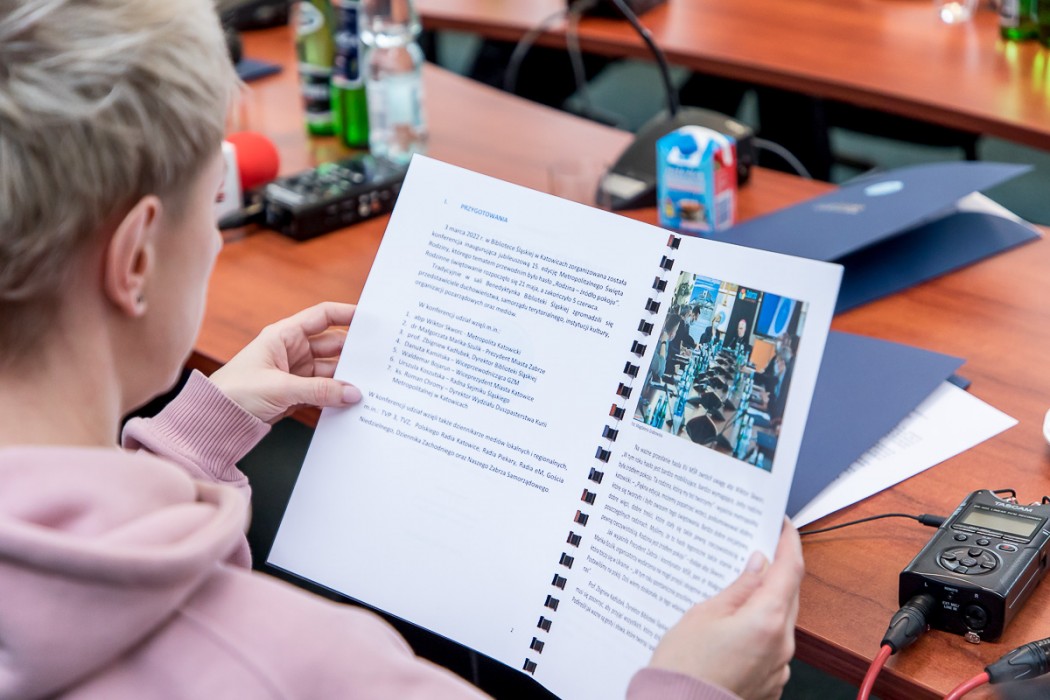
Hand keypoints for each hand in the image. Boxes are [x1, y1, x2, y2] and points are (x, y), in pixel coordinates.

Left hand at [209, 302, 362, 422]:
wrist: (212, 421)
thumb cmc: (234, 393)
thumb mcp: (280, 388)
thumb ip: (320, 390)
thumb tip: (353, 392)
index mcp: (284, 335)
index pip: (322, 316)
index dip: (347, 314)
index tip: (371, 318)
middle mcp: (291, 350)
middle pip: (332, 344)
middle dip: (353, 351)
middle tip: (379, 359)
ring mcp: (295, 372)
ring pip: (330, 370)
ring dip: (347, 377)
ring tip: (370, 384)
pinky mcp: (296, 394)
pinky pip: (324, 390)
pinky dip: (337, 395)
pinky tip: (352, 400)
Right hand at [648, 519, 803, 699]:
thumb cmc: (685, 668)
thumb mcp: (704, 614)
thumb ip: (738, 588)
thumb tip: (757, 565)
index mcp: (767, 621)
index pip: (790, 570)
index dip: (789, 542)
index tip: (783, 526)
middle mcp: (781, 645)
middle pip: (789, 595)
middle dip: (777, 571)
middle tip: (759, 550)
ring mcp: (778, 667)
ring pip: (782, 621)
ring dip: (768, 602)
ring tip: (740, 589)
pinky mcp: (769, 682)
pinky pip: (772, 645)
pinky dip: (761, 629)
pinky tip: (737, 625)